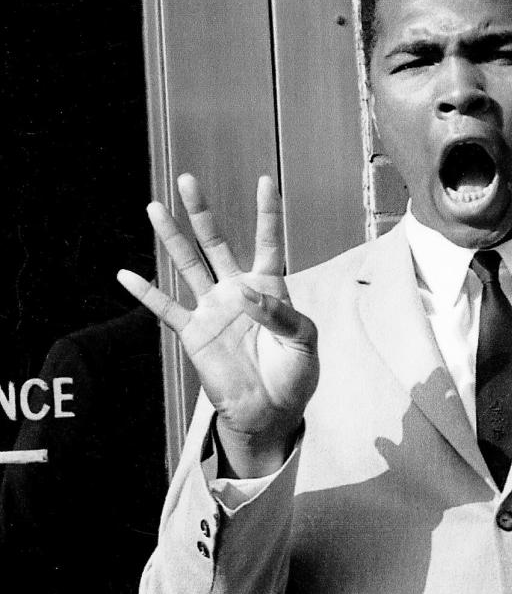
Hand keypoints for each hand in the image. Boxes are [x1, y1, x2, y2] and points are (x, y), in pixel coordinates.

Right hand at [118, 174, 318, 474]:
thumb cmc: (294, 377)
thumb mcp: (304, 344)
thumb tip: (246, 294)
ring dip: (172, 238)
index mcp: (270, 289)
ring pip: (188, 265)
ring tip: (155, 208)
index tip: (267, 180)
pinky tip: (125, 274)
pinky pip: (166, 309)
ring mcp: (212, 310)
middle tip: (187, 180)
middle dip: (202, 213)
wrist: (270, 413)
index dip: (267, 213)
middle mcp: (237, 291)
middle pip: (216, 243)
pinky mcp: (194, 333)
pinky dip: (146, 293)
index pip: (268, 242)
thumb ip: (283, 316)